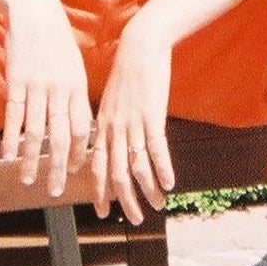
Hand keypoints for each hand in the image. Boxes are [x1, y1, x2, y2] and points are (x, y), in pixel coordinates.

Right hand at [1, 0, 91, 197]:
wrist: (33, 9)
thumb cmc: (54, 39)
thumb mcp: (72, 65)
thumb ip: (74, 94)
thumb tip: (78, 122)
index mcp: (76, 87)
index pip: (82, 130)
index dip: (78, 154)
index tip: (74, 172)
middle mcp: (59, 90)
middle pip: (61, 138)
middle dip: (58, 168)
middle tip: (55, 191)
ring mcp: (37, 86)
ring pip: (36, 132)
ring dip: (32, 160)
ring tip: (29, 180)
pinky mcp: (15, 80)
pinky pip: (14, 116)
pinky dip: (11, 138)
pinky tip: (8, 155)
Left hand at [90, 19, 174, 223]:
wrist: (140, 45)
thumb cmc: (128, 71)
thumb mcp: (112, 99)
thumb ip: (111, 122)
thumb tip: (113, 140)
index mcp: (102, 125)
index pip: (96, 166)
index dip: (100, 190)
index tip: (103, 211)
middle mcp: (114, 129)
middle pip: (115, 174)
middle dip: (125, 200)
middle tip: (135, 219)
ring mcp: (132, 123)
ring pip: (136, 166)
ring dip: (147, 191)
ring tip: (157, 206)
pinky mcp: (151, 116)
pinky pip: (156, 149)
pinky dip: (163, 169)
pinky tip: (170, 184)